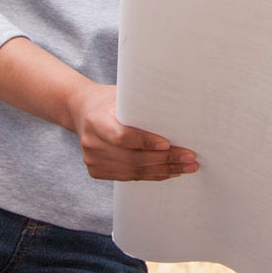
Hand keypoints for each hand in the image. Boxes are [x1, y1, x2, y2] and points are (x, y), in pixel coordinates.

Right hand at [64, 83, 198, 181]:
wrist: (81, 110)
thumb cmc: (108, 100)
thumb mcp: (121, 95)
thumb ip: (141, 105)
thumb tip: (177, 112)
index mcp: (96, 120)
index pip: (122, 136)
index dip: (145, 142)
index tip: (167, 143)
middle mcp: (92, 143)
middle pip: (132, 158)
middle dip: (165, 160)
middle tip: (190, 158)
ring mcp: (92, 160)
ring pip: (133, 172)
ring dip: (163, 171)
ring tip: (186, 167)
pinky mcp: (96, 171)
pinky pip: (129, 177)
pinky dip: (151, 175)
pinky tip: (169, 172)